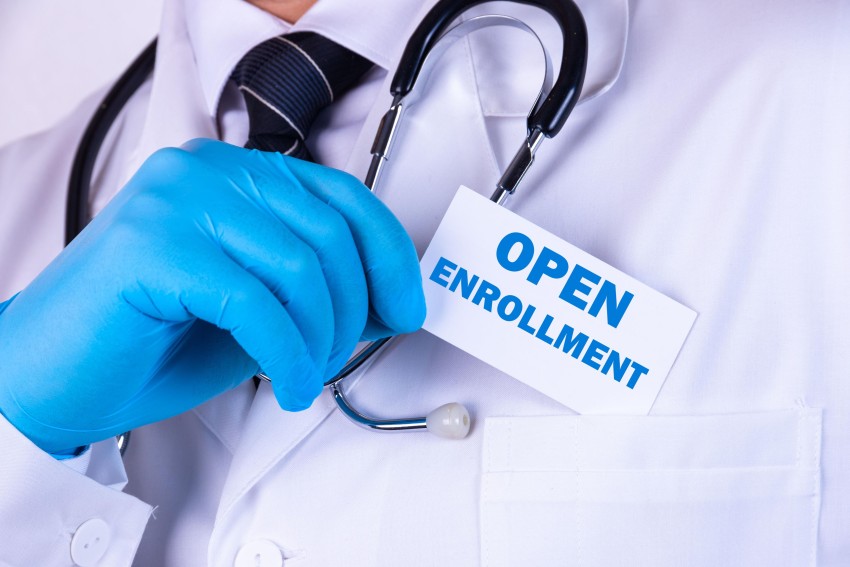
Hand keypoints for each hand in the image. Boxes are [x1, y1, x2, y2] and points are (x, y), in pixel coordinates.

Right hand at [0, 139, 424, 454]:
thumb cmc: (154, 340)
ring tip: (304, 377)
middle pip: (328, 233)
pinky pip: (255, 303)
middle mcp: (207, 172)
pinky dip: (286, 355)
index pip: (342, 196)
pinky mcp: (152, 246)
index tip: (406, 307)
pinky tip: (284, 385)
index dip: (388, 255)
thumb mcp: (261, 311)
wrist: (51, 372)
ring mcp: (176, 201)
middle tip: (339, 359)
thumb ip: (321, 292)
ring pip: (298, 267)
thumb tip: (394, 298)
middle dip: (354, 310)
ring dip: (320, 338)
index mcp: (235, 174)